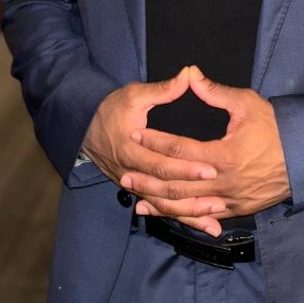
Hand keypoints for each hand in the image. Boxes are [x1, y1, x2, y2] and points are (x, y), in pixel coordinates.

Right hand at [82, 67, 228, 224]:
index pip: (162, 163)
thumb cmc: (111, 109)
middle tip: (220, 198)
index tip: (212, 167)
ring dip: (189, 215)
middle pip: (164, 190)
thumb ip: (163, 90)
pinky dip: (182, 218)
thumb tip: (189, 74)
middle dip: (193, 195)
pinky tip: (204, 227)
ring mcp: (134, 185)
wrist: (83, 128)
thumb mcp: (134, 95)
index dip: (187, 167)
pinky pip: (161, 209)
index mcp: (131, 149)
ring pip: (163, 206)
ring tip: (214, 221)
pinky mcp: (138, 191)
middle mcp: (131, 173)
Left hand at [122, 65, 290, 236]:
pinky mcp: (236, 210)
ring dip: (159, 203)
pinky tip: (162, 213)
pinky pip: (203, 216)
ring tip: (135, 198)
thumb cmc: (276, 128)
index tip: (136, 133)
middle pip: (177, 184)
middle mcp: (224, 182)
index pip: (180, 149)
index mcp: (224, 155)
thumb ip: (214, 93)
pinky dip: (180, 215)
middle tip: (124, 174)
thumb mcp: (247, 104)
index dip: (156, 141)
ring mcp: (230, 200)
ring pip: (186, 206)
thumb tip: (190, 73)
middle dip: (148, 180)